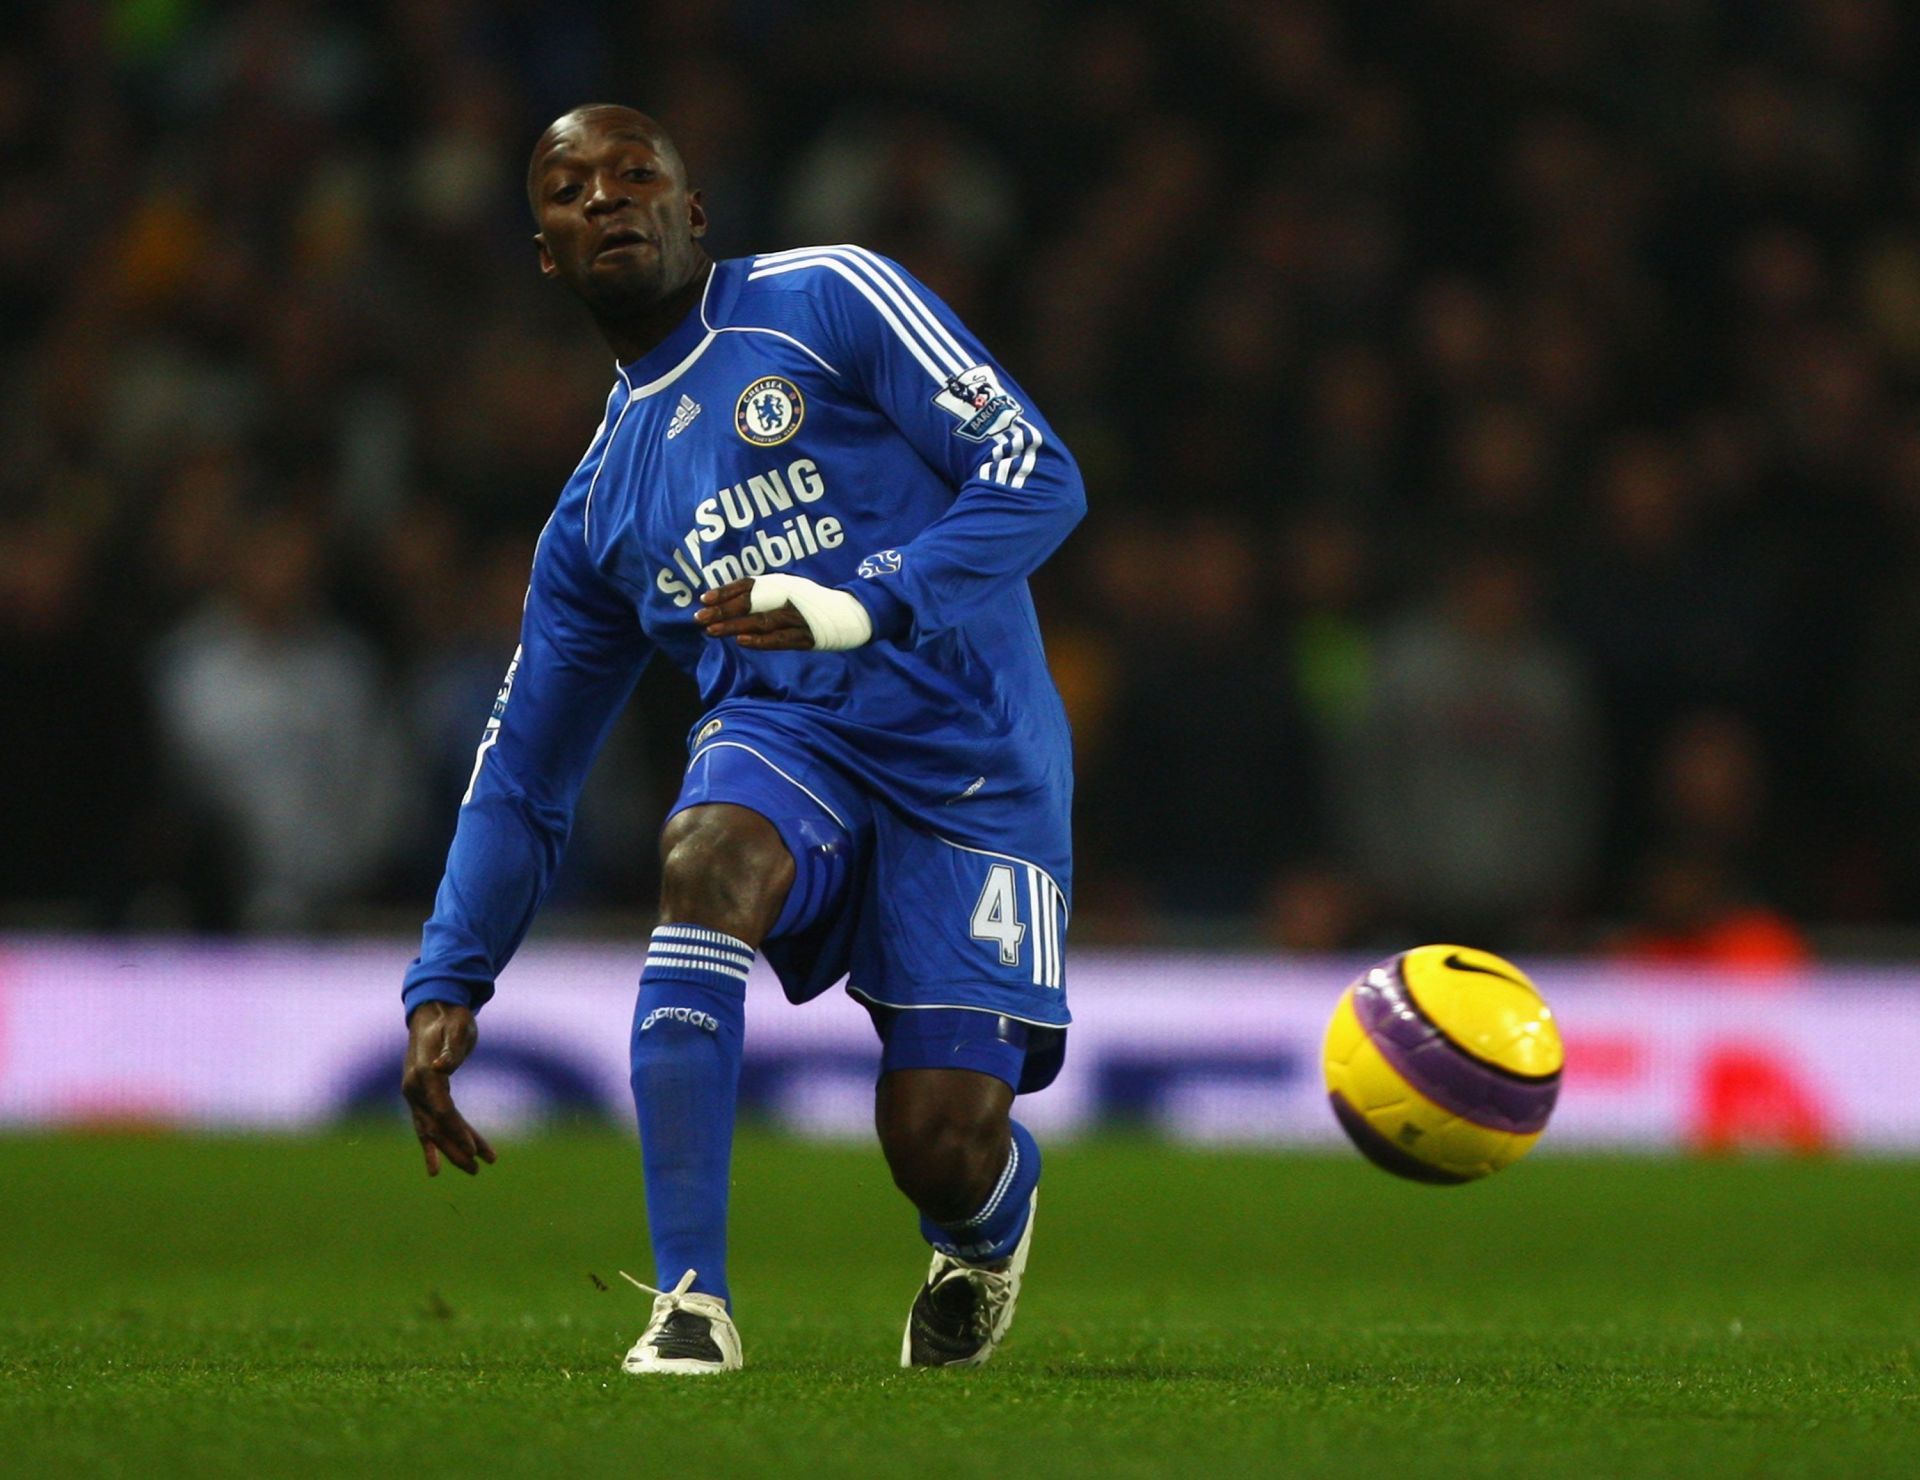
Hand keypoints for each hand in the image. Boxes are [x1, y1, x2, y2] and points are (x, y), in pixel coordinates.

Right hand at [402, 1001, 496, 1176]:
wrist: (433, 1011)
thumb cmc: (451, 1019)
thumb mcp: (458, 1027)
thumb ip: (452, 1048)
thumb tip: (442, 1066)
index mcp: (424, 1073)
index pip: (442, 1110)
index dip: (457, 1130)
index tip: (474, 1150)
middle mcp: (414, 1088)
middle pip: (436, 1126)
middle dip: (456, 1149)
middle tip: (478, 1168)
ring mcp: (414, 1095)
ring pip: (433, 1130)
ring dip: (452, 1150)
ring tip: (475, 1169)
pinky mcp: (420, 1097)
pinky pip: (426, 1126)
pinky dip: (433, 1146)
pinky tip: (436, 1168)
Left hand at [694, 578, 815, 650]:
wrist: (849, 613)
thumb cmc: (811, 603)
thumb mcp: (789, 590)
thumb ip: (764, 593)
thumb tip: (730, 600)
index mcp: (781, 584)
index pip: (749, 585)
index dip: (726, 591)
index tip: (704, 599)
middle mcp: (786, 597)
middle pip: (750, 603)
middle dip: (723, 610)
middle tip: (700, 618)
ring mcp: (795, 618)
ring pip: (760, 621)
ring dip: (735, 625)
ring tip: (712, 631)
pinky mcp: (804, 637)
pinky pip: (779, 639)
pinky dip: (760, 641)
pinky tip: (742, 641)